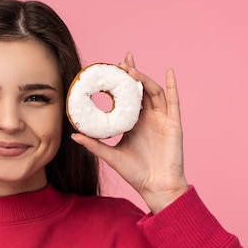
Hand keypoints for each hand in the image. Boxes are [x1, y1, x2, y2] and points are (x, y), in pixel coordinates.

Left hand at [71, 53, 188, 212]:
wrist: (155, 187)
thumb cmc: (136, 173)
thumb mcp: (111, 156)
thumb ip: (94, 144)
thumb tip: (73, 135)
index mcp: (134, 123)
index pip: (127, 97)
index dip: (121, 82)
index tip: (111, 69)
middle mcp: (148, 118)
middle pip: (141, 89)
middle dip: (132, 74)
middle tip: (122, 60)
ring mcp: (162, 119)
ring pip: (153, 92)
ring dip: (144, 79)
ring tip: (131, 70)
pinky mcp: (173, 124)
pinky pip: (174, 101)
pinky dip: (172, 85)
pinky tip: (168, 72)